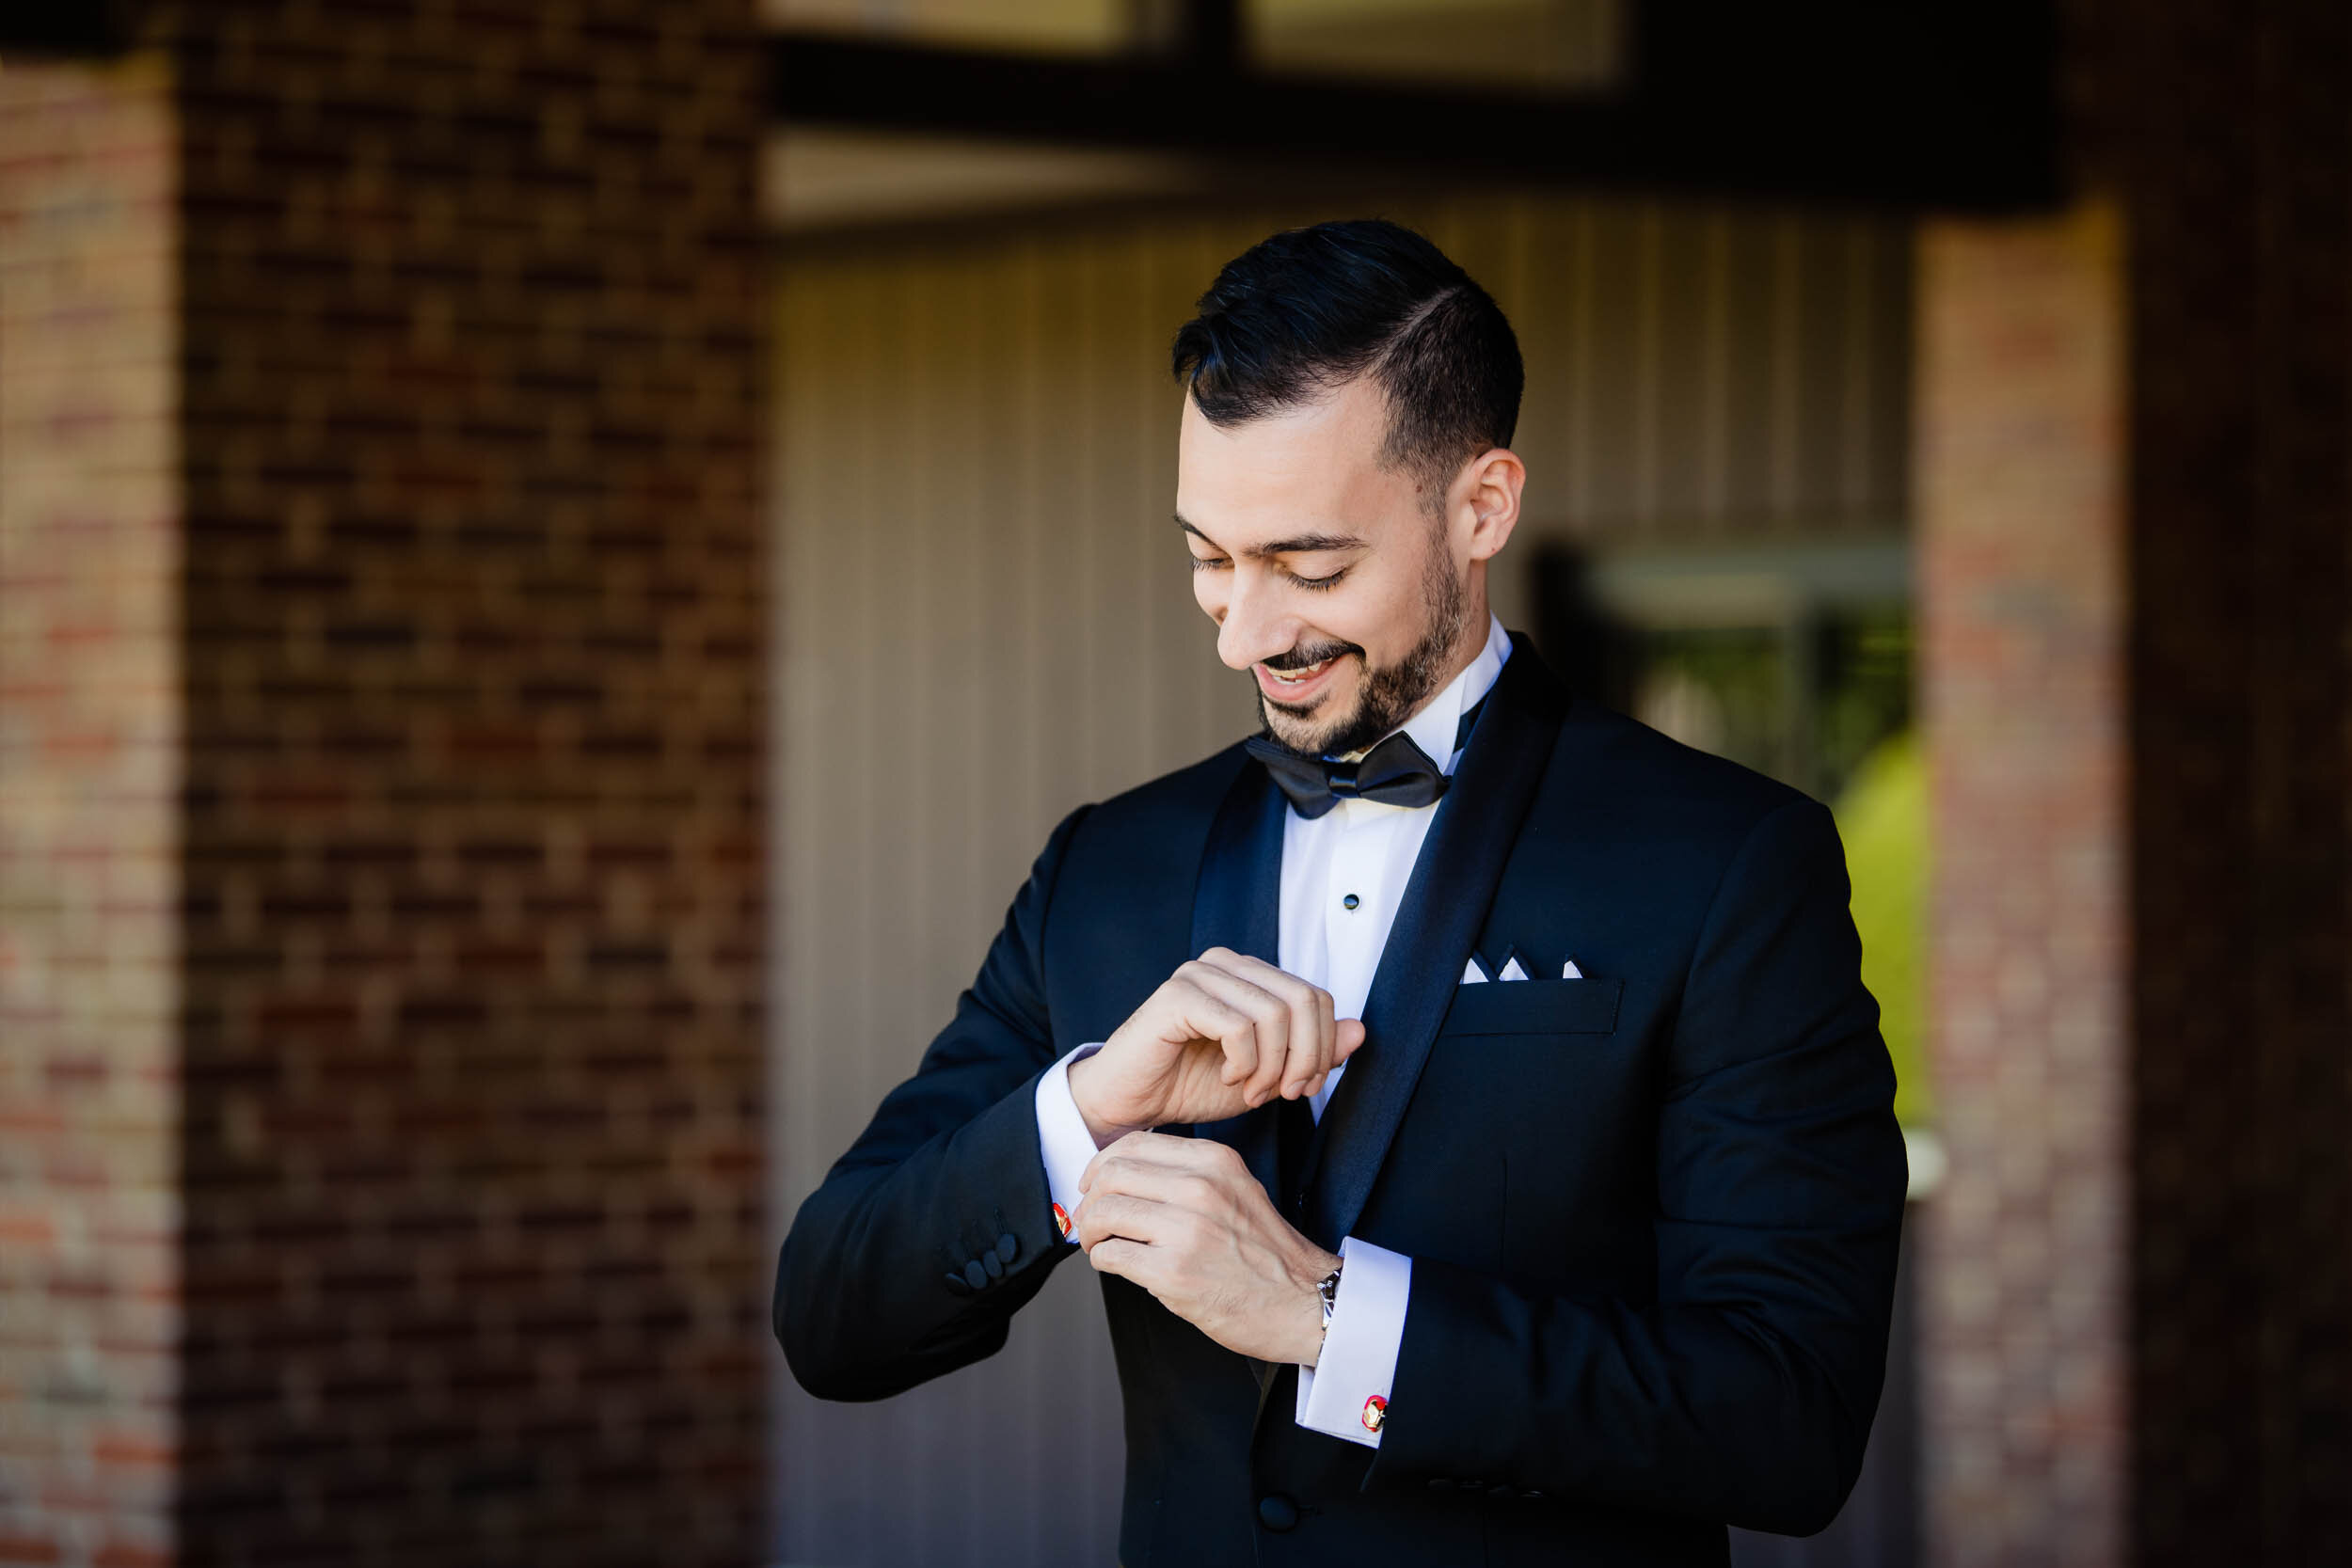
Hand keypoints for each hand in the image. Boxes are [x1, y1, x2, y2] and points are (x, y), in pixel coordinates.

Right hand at [1066, 947, 1366, 1144]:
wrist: (1132, 1103)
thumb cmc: (1192, 1085)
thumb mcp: (1267, 1075)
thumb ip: (1312, 1052)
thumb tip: (1360, 1030)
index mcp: (1251, 975)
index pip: (1316, 996)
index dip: (1324, 1047)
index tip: (1303, 1088)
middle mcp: (1227, 964)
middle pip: (1303, 999)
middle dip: (1305, 1057)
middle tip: (1286, 1093)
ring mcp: (1200, 974)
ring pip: (1275, 1014)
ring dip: (1272, 1067)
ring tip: (1251, 1092)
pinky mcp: (1178, 995)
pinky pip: (1239, 1027)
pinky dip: (1244, 1064)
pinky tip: (1229, 1079)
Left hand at [1075, 1131, 1339, 1364]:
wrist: (1303, 1302)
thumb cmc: (1266, 1254)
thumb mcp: (1237, 1190)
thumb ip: (1188, 1175)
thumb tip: (1122, 1177)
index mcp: (1214, 1162)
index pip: (1133, 1144)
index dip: (1100, 1164)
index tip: (1092, 1185)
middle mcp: (1200, 1188)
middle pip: (1111, 1176)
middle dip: (1090, 1201)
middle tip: (1091, 1222)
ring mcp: (1186, 1230)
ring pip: (1103, 1214)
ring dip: (1090, 1233)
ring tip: (1100, 1245)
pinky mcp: (1174, 1272)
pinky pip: (1110, 1255)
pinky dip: (1102, 1260)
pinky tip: (1116, 1265)